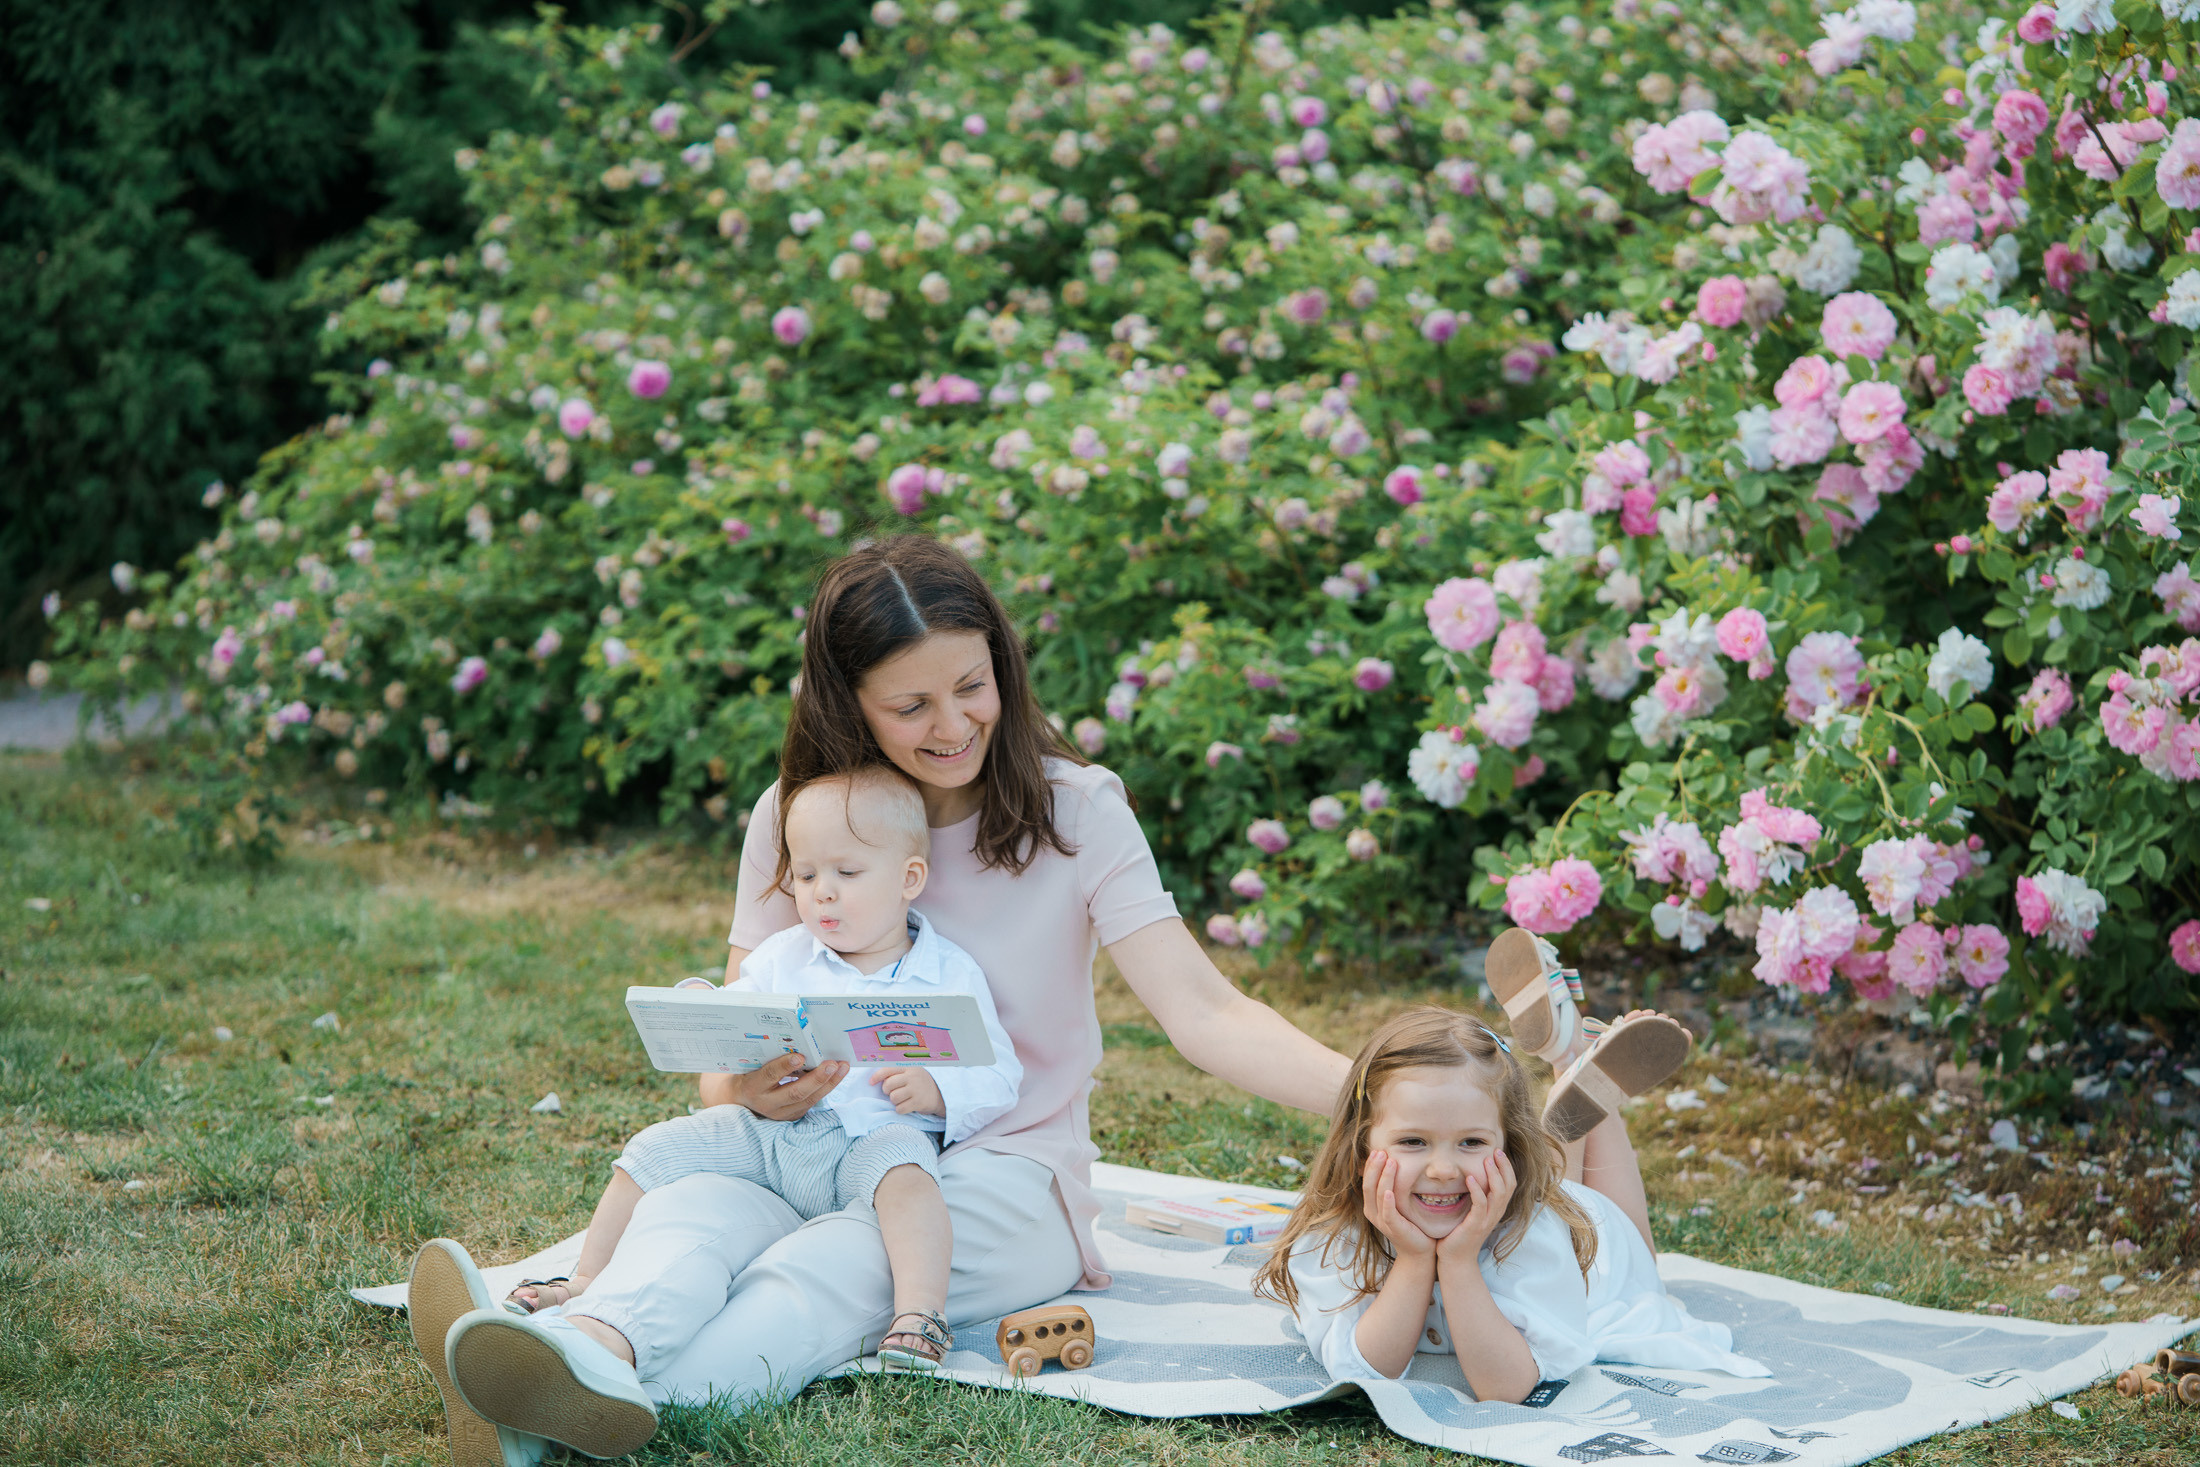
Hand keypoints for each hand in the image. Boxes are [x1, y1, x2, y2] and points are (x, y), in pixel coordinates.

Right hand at [721, 1052, 848, 1120]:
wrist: (740, 1100)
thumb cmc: (749, 1074)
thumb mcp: (752, 1065)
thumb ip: (768, 1056)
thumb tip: (796, 1038)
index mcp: (753, 1086)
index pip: (769, 1075)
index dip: (784, 1066)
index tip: (800, 1056)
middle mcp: (766, 1103)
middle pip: (795, 1093)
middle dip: (816, 1078)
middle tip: (832, 1063)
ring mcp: (781, 1113)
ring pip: (808, 1100)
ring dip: (828, 1083)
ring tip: (842, 1067)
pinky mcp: (792, 1116)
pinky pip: (812, 1102)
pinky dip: (826, 1088)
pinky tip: (837, 1075)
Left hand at [873, 1066, 944, 1116]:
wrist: (941, 1094)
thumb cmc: (920, 1083)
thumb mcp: (911, 1073)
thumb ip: (897, 1073)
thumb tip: (875, 1078)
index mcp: (908, 1068)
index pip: (888, 1070)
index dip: (876, 1076)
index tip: (871, 1082)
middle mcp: (912, 1077)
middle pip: (888, 1085)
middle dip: (887, 1091)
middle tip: (894, 1092)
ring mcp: (916, 1090)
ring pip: (893, 1098)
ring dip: (894, 1101)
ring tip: (901, 1099)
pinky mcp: (919, 1102)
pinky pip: (900, 1109)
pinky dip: (900, 1109)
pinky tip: (906, 1106)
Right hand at [1361, 1150, 1436, 1261]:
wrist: (1420, 1251)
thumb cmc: (1412, 1225)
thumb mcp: (1400, 1204)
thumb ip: (1394, 1189)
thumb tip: (1396, 1165)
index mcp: (1372, 1206)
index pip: (1367, 1181)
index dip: (1371, 1165)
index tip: (1379, 1150)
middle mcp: (1374, 1213)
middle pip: (1369, 1185)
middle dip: (1374, 1167)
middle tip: (1382, 1151)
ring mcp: (1382, 1221)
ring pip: (1378, 1194)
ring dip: (1383, 1177)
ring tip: (1390, 1162)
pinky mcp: (1394, 1228)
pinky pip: (1387, 1212)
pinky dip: (1387, 1201)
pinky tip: (1389, 1191)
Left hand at [1435, 1150, 1516, 1270]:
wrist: (1455, 1260)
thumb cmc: (1459, 1234)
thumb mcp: (1470, 1212)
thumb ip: (1474, 1196)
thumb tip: (1469, 1173)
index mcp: (1495, 1210)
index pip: (1509, 1185)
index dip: (1506, 1168)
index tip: (1498, 1152)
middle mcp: (1495, 1214)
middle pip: (1508, 1187)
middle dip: (1503, 1167)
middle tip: (1495, 1150)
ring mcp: (1486, 1221)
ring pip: (1498, 1194)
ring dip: (1493, 1175)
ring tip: (1486, 1160)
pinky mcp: (1475, 1226)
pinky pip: (1480, 1205)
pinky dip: (1477, 1190)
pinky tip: (1470, 1178)